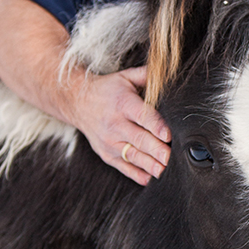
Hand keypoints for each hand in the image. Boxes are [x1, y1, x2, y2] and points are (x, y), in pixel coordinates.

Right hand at [69, 66, 170, 184]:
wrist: (76, 102)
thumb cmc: (107, 90)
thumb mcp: (125, 77)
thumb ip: (147, 76)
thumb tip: (168, 70)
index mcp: (123, 103)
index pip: (142, 116)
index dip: (156, 126)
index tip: (169, 136)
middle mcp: (115, 124)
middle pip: (140, 140)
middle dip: (157, 150)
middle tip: (172, 158)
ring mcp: (109, 142)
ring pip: (133, 156)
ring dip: (150, 165)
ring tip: (164, 171)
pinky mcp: (106, 154)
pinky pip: (123, 167)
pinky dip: (137, 174)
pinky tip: (150, 178)